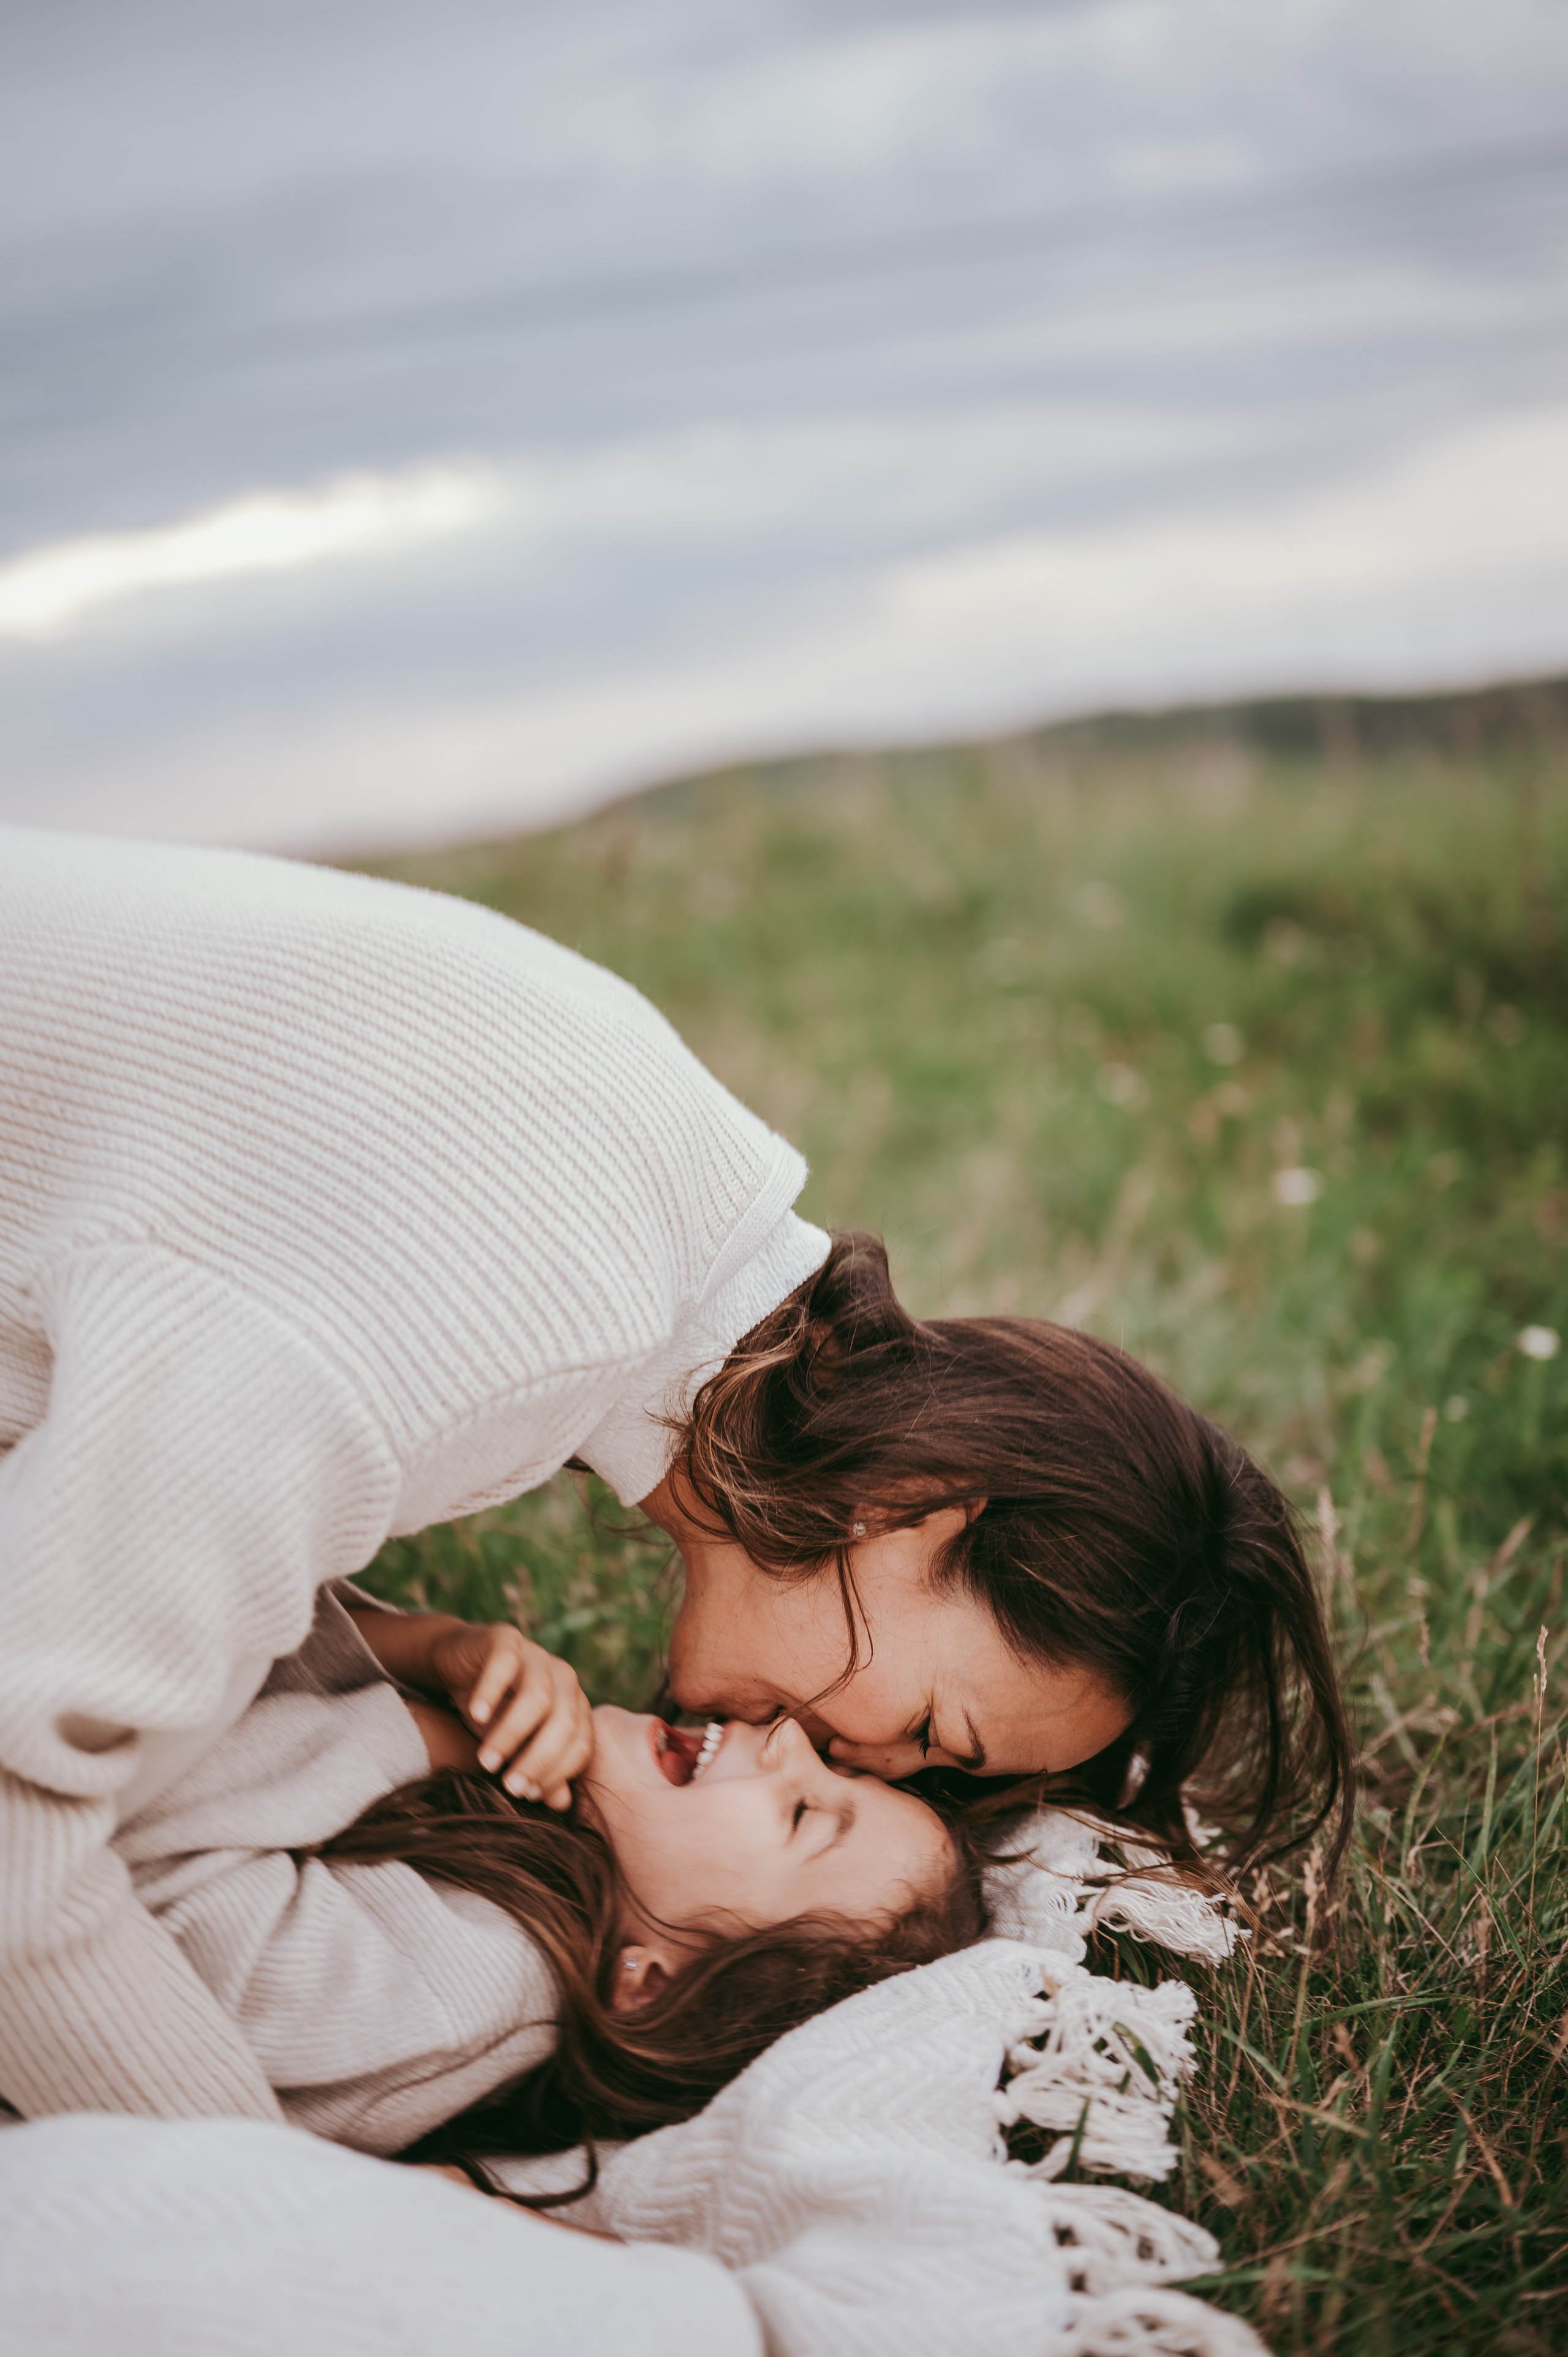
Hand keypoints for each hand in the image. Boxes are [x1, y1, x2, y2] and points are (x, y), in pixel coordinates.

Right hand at [428, 1623, 591, 1809]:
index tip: (526, 1795)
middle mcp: (564, 1678)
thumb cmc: (494, 1711)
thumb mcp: (515, 1747)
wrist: (459, 1664)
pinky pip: (505, 1663)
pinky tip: (475, 1715)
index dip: (557, 1773)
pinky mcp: (507, 1638)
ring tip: (487, 1761)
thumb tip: (562, 1804)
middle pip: (564, 1722)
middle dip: (538, 1759)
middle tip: (509, 1786)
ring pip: (538, 1696)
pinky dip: (492, 1691)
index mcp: (574, 1706)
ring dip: (512, 1733)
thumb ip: (541, 1772)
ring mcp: (537, 1655)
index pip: (580, 1744)